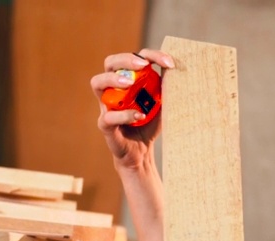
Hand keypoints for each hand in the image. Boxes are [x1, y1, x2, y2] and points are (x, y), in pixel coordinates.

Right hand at [90, 49, 174, 169]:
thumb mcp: (161, 102)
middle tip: (143, 65)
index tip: (168, 63)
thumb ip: (164, 86)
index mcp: (127, 79)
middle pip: (110, 62)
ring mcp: (106, 105)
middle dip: (126, 59)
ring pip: (98, 83)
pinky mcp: (105, 124)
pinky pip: (108, 116)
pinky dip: (124, 114)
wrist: (141, 151)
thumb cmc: (149, 123)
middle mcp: (113, 88)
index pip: (134, 58)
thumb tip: (176, 69)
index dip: (151, 55)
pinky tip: (140, 115)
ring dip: (114, 79)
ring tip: (131, 83)